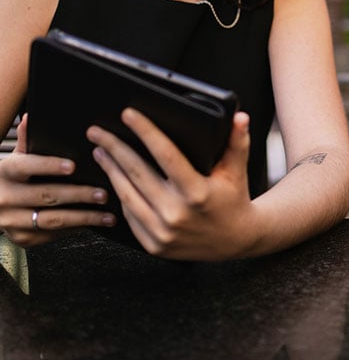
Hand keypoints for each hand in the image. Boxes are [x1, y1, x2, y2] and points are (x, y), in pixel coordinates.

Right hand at [0, 115, 115, 246]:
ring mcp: (13, 221)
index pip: (28, 166)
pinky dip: (74, 229)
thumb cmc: (9, 178)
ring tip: (106, 214)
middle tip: (103, 193)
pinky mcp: (22, 238)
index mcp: (6, 172)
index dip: (50, 166)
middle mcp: (6, 198)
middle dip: (78, 195)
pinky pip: (51, 235)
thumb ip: (27, 140)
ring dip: (83, 217)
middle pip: (46, 196)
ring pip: (52, 220)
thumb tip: (32, 117)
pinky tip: (93, 224)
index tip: (73, 166)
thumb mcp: (15, 158)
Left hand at [87, 108, 254, 259]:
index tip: (129, 114)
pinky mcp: (153, 245)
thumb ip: (237, 141)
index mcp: (197, 192)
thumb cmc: (234, 199)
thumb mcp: (237, 170)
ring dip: (110, 170)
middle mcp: (176, 213)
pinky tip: (113, 178)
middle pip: (137, 172)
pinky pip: (130, 216)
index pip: (165, 154)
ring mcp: (162, 232)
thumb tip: (240, 117)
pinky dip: (120, 194)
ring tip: (100, 150)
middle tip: (97, 131)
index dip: (146, 131)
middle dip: (114, 148)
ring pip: (127, 194)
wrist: (235, 241)